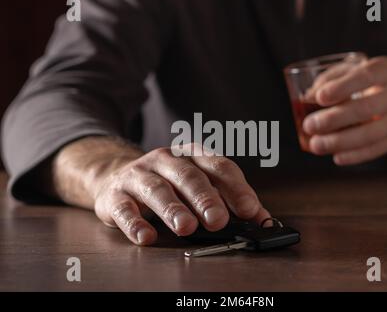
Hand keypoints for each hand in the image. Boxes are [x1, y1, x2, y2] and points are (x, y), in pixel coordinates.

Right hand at [93, 143, 270, 244]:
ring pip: (157, 189)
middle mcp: (166, 160)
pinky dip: (135, 223)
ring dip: (173, 209)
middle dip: (205, 198)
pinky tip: (146, 236)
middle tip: (218, 220)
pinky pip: (124, 208)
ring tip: (186, 227)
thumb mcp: (198, 187)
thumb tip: (264, 222)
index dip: (236, 187)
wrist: (117, 178)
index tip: (250, 210)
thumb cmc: (167, 185)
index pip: (219, 166)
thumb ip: (230, 202)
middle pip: (189, 176)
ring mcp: (139, 175)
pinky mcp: (115, 194)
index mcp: (192, 156)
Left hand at [302, 56, 386, 164]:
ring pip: (370, 134)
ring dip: (339, 142)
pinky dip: (355, 156)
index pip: (365, 76)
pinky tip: (336, 157)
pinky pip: (377, 150)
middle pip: (366, 109)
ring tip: (315, 145)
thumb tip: (307, 97)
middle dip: (333, 119)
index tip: (319, 98)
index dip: (341, 87)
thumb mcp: (365, 69)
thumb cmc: (385, 82)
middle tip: (309, 125)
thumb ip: (334, 78)